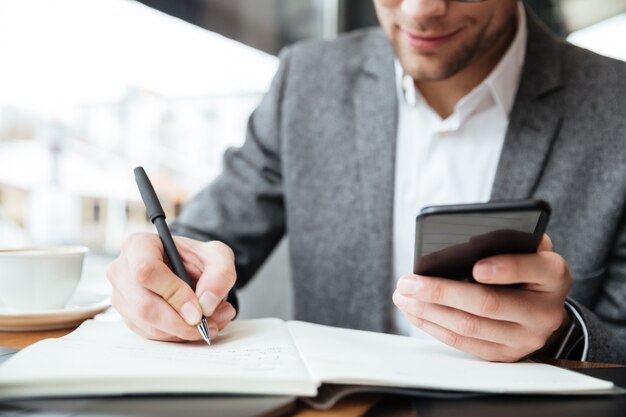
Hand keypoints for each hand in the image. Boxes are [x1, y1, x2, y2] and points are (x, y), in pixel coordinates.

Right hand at [107, 233, 236, 341]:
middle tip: (207, 324)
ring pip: (149, 324)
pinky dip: (177, 335)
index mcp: (139, 245)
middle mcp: (122, 271)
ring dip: (183, 331)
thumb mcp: (217, 256)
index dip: (173, 293)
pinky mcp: (129, 317)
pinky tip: (195, 325)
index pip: (146, 270)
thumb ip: (220, 274)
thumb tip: (207, 302)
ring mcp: (122, 296)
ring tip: (210, 322)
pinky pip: (151, 334)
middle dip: (181, 322)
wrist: (189, 269)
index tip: (198, 308)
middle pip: (144, 305)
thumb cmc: (197, 258)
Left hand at [393, 234, 571, 361]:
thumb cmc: (526, 265)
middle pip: (489, 304)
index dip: (506, 269)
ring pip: (470, 327)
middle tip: (409, 282)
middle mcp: (545, 311)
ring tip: (403, 296)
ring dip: (429, 311)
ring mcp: (525, 338)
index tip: (476, 267)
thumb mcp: (528, 247)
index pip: (535, 269)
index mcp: (554, 275)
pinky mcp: (505, 354)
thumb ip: (510, 239)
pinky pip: (464, 343)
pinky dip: (434, 327)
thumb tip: (472, 240)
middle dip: (442, 292)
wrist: (542, 306)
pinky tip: (414, 313)